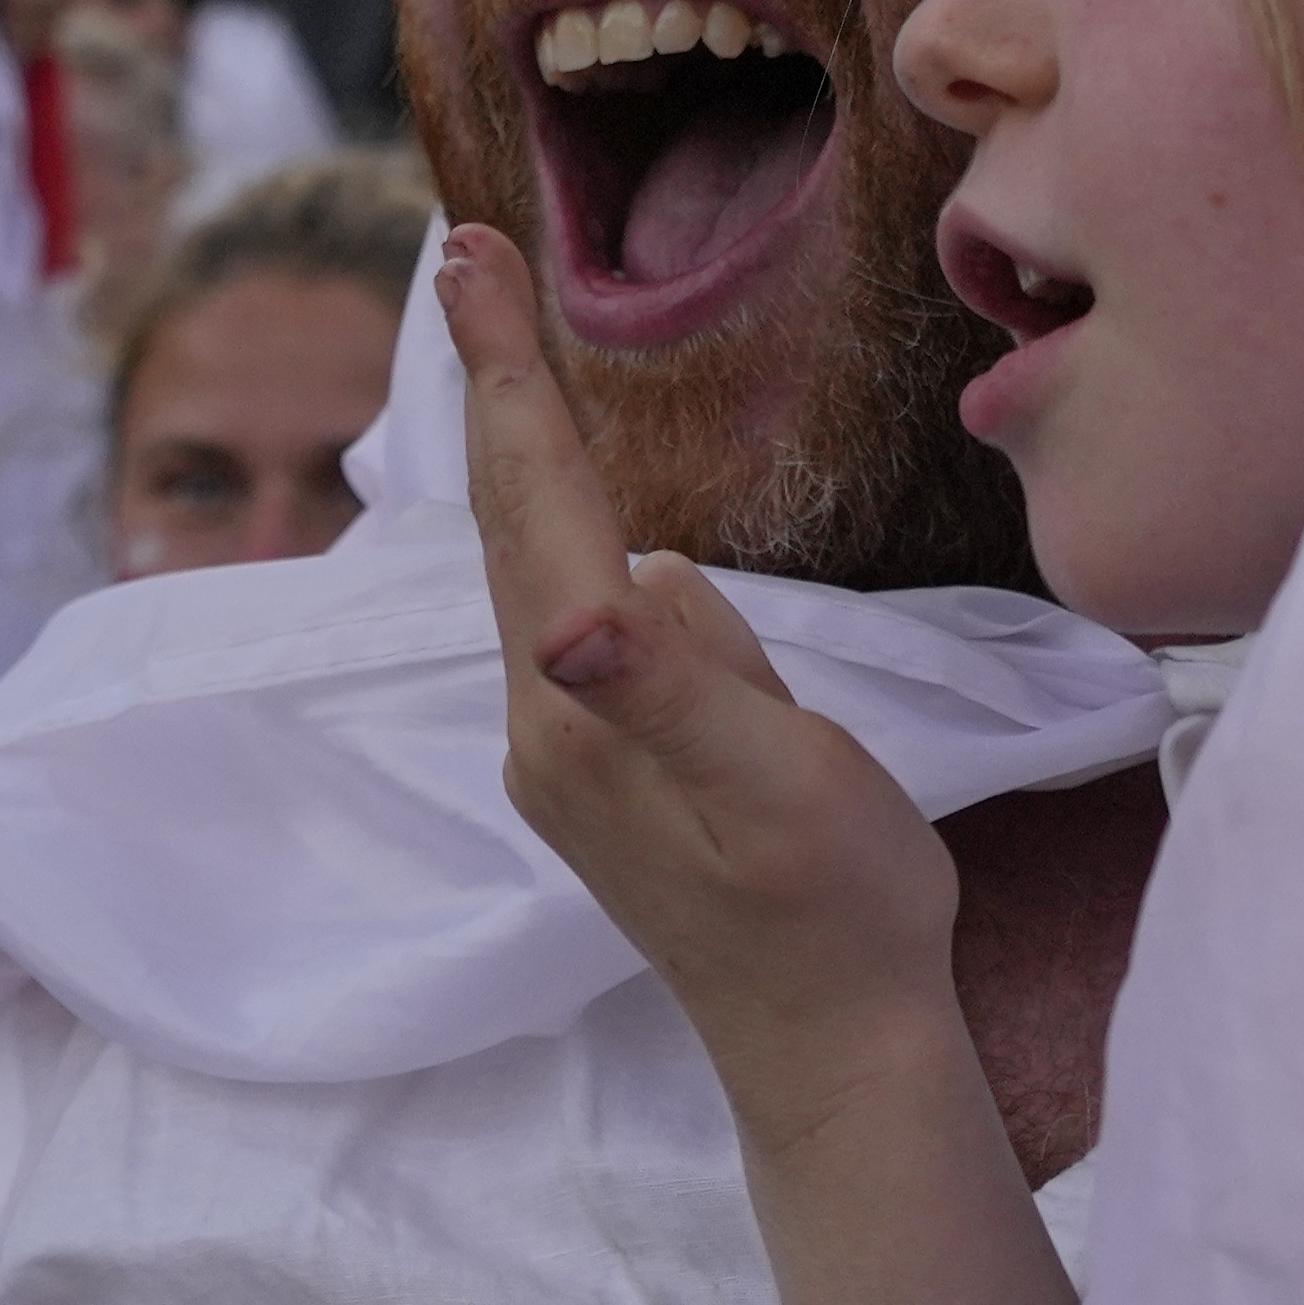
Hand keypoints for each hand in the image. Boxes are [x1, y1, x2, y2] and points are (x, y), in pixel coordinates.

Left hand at [451, 229, 972, 1133]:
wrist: (837, 1050)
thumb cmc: (834, 908)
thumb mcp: (775, 782)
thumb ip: (679, 688)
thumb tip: (582, 609)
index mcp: (583, 699)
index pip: (534, 500)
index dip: (507, 371)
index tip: (467, 254)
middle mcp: (551, 717)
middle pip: (512, 518)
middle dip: (494, 384)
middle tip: (466, 261)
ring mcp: (575, 750)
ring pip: (546, 568)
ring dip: (530, 457)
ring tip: (516, 351)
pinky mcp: (613, 771)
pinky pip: (583, 618)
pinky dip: (570, 533)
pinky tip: (592, 519)